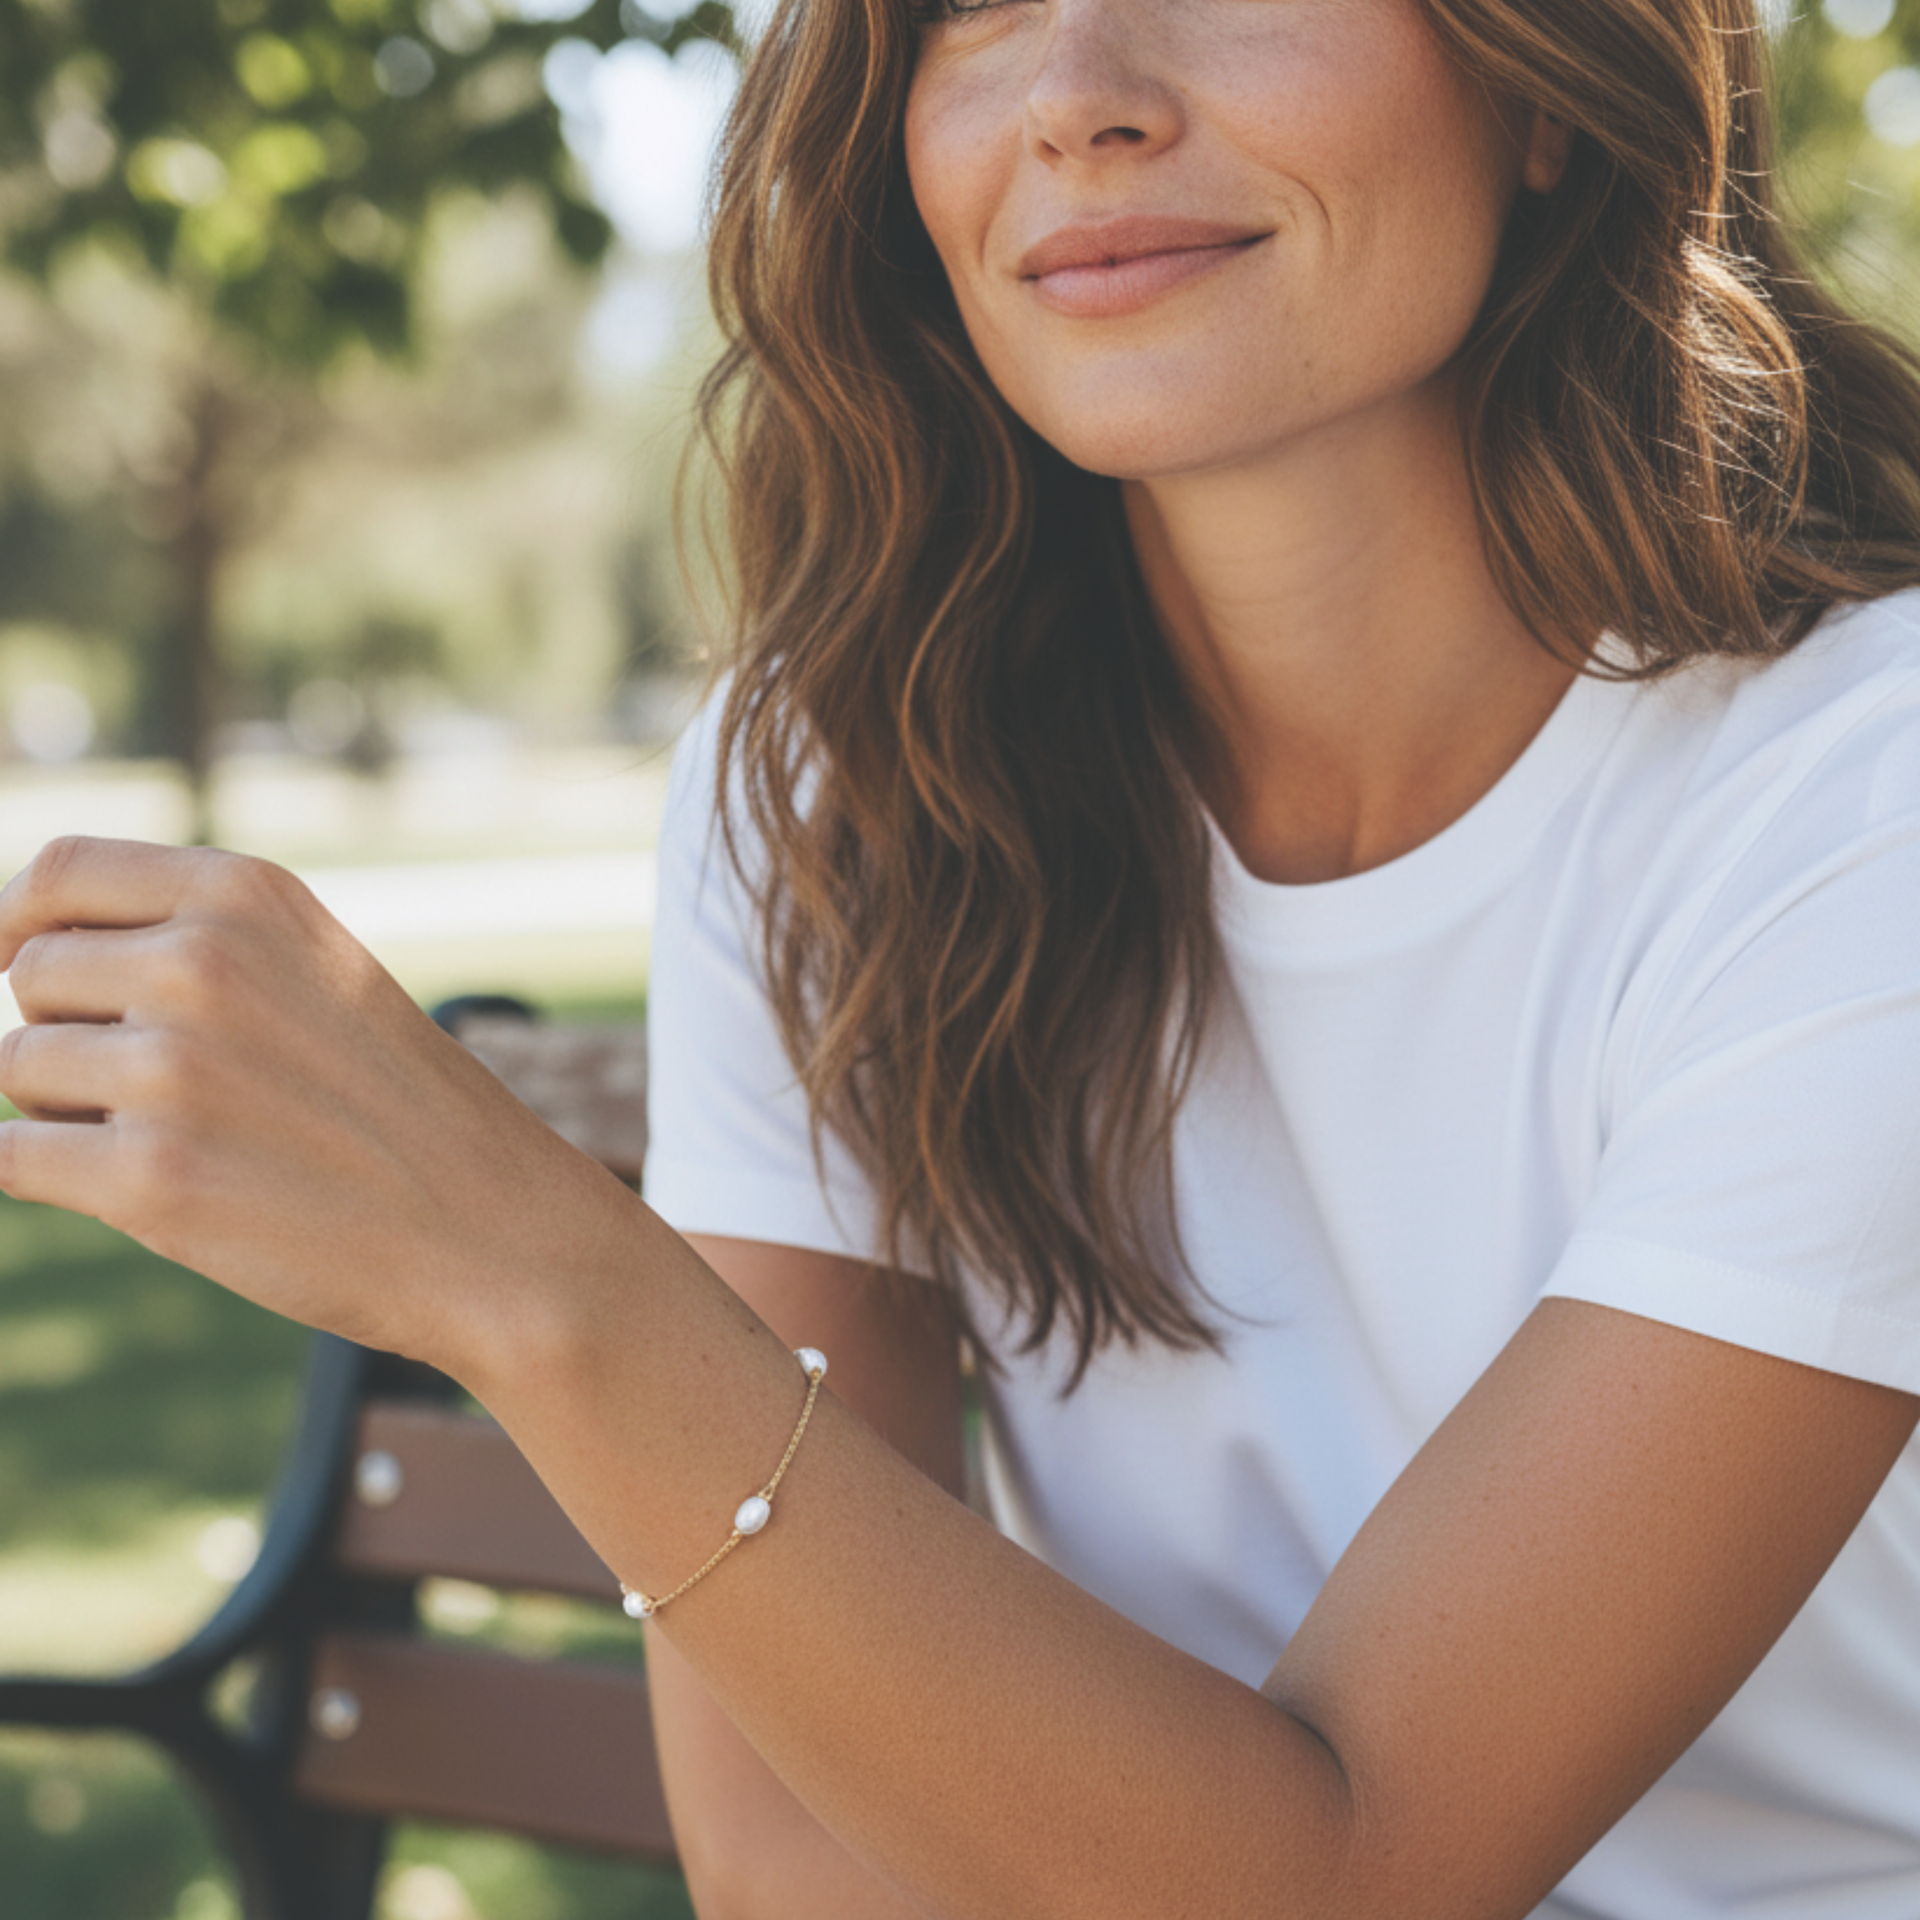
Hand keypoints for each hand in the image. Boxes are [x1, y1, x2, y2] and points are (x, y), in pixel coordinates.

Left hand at [0, 836, 626, 1366]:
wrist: (492, 1230)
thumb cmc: (398, 1106)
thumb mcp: (319, 969)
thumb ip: (194, 938)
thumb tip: (18, 951)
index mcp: (247, 897)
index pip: (57, 874)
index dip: (16, 922)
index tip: (20, 964)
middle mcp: (200, 964)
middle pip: (32, 978)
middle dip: (72, 1032)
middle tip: (173, 1088)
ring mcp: (170, 1072)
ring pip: (21, 1071)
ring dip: (71, 1112)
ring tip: (190, 1139)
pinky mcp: (148, 1180)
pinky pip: (11, 1158)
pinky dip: (56, 1177)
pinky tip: (147, 1190)